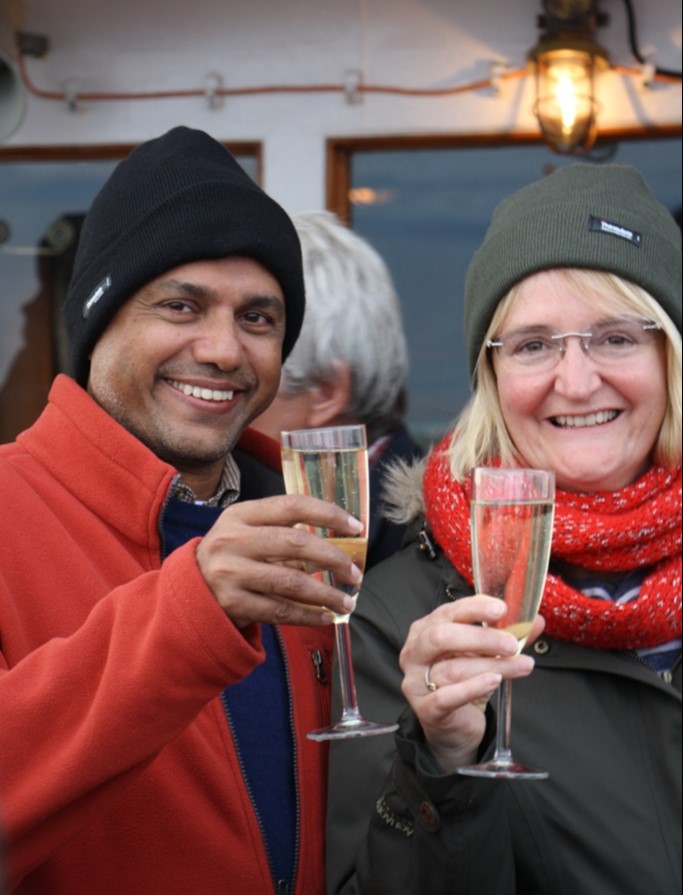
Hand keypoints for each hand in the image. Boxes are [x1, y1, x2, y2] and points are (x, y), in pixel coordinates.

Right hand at [195, 494, 362, 627]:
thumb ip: (282, 530)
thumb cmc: (230, 556)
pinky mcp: (232, 604)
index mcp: (240, 514)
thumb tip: (338, 540)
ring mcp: (231, 573)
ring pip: (291, 583)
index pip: (292, 506)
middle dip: (334, 558)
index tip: (356, 527)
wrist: (188, 591)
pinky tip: (326, 618)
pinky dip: (308, 616)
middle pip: (296, 544)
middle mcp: (233, 540)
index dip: (329, 514)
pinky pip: (280, 611)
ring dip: (326, 594)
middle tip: (355, 572)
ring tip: (347, 601)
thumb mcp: (244, 531)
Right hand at [399, 596, 543, 772]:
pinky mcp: (426, 709)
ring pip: (452, 669)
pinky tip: (493, 682)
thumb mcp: (484, 655)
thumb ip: (506, 637)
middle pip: (442, 637)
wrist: (454, 726)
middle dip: (481, 638)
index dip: (475, 608)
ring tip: (519, 666)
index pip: (449, 612)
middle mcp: (415, 651)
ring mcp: (416, 681)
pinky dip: (473, 688)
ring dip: (491, 666)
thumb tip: (533, 621)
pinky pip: (447, 697)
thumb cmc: (465, 682)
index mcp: (426, 629)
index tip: (501, 609)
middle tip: (511, 644)